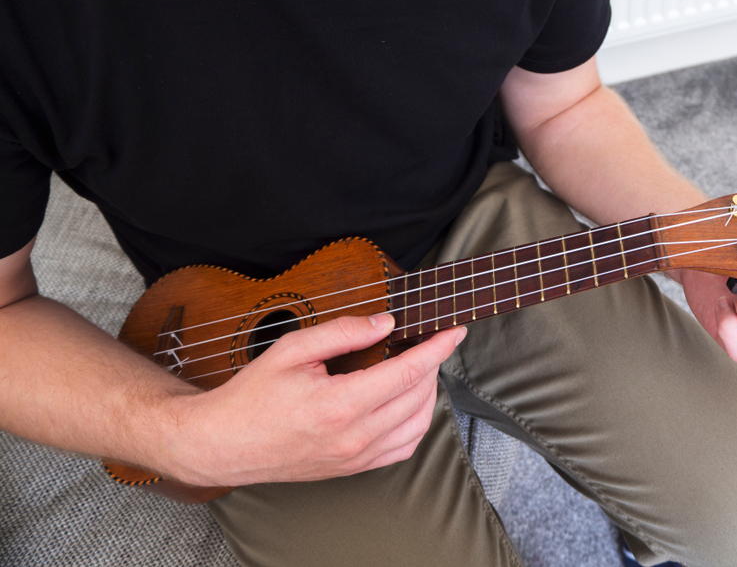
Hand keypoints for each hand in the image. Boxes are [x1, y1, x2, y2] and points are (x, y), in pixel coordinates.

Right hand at [163, 313, 464, 486]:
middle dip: (432, 364)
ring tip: (418, 368)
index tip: (454, 330)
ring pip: (418, 426)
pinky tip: (407, 401)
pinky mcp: (354, 469)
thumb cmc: (253, 396)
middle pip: (418, 397)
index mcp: (340, 405)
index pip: (407, 373)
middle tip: (426, 341)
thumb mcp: (292, 349)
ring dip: (428, 393)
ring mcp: (356, 458)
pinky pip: (403, 449)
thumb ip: (343, 332)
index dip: (437, 348)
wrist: (226, 444)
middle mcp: (354, 437)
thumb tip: (385, 323)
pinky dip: (417, 423)